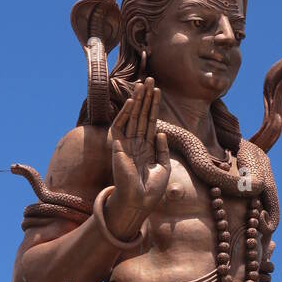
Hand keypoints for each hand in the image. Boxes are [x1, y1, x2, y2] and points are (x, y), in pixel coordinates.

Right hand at [106, 79, 169, 238]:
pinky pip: (119, 127)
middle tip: (150, 79)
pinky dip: (125, 114)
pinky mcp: (118, 148)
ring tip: (143, 83)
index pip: (150, 122)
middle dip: (146, 98)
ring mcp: (126, 145)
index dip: (154, 106)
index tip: (158, 91)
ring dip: (138, 100)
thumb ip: (162, 150)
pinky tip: (133, 101)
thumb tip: (161, 132)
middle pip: (142, 115)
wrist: (139, 202)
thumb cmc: (151, 190)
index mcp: (146, 149)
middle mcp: (135, 144)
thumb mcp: (163, 168)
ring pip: (132, 117)